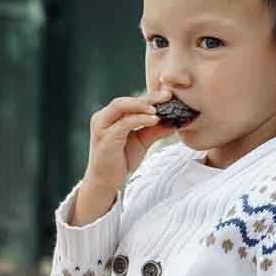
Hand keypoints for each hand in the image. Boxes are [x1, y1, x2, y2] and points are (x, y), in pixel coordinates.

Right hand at [70, 95, 170, 225]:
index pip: (130, 101)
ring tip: (159, 108)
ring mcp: (101, 127)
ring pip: (120, 106)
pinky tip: (154, 120)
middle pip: (125, 100)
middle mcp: (102, 117)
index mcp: (109, 116)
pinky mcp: (105, 138)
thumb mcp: (141, 142)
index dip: (149, 97)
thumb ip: (154, 131)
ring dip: (141, 105)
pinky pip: (124, 123)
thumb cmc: (120, 160)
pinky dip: (140, 119)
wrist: (104, 181)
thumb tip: (174, 123)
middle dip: (147, 97)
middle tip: (167, 96)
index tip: (167, 95)